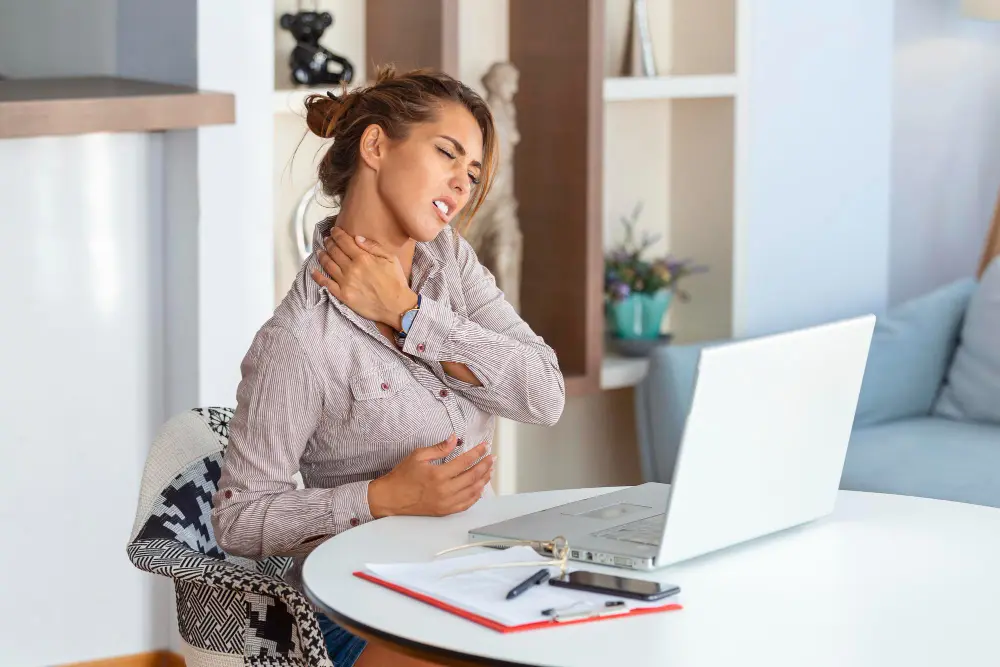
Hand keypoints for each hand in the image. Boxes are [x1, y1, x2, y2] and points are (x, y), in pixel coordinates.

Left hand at [311, 227, 417, 327]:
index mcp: (363, 258)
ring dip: (322, 255)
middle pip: (335, 251)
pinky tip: (313, 270)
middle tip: (327, 239)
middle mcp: (352, 268)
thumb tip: (357, 238)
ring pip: (328, 265)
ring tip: (319, 251)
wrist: (396, 306)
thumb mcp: (390, 258)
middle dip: (329, 243)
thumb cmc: (396, 281)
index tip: (334, 230)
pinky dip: (317, 276)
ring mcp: (345, 282)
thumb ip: (373, 246)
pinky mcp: (343, 295)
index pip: (344, 241)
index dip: (337, 234)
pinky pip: (326, 284)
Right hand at [367, 434, 493, 517]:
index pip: (465, 461)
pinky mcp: (444, 511)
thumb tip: (454, 438)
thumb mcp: (418, 456)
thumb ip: (439, 448)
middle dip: (485, 465)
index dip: (478, 452)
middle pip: (473, 476)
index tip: (485, 446)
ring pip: (473, 491)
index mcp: (438, 474)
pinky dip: (476, 496)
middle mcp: (444, 490)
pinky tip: (480, 488)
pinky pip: (466, 504)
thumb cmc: (402, 476)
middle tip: (492, 457)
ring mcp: (446, 502)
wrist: (390, 498)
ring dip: (484, 480)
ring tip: (490, 470)